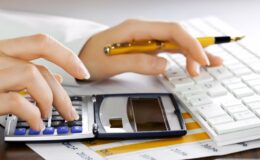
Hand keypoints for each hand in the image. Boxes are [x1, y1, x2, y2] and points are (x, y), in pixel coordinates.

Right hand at [0, 34, 89, 129]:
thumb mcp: (4, 74)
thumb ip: (28, 74)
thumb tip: (58, 79)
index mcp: (2, 51)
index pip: (42, 43)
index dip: (67, 56)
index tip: (83, 72)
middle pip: (42, 67)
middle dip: (62, 93)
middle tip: (69, 112)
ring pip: (33, 77)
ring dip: (48, 101)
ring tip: (47, 116)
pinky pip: (17, 100)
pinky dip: (33, 114)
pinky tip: (36, 123)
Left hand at [79, 19, 222, 79]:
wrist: (79, 59)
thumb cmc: (89, 58)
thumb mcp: (109, 63)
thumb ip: (137, 63)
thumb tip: (164, 64)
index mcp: (135, 29)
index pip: (171, 30)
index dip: (189, 44)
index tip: (200, 60)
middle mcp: (143, 31)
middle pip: (176, 35)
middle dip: (194, 49)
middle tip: (206, 66)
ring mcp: (144, 40)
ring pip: (174, 42)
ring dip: (192, 52)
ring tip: (208, 62)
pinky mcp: (144, 48)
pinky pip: (167, 50)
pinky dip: (181, 56)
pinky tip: (190, 61)